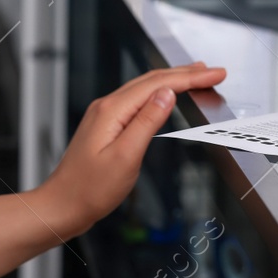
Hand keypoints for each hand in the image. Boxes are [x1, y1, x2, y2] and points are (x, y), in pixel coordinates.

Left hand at [31, 62, 226, 239]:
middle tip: (214, 72)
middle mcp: (107, 106)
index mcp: (112, 110)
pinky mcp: (106, 125)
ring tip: (196, 76)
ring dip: (173, 80)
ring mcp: (105, 114)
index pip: (159, 84)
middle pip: (152, 80)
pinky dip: (158, 93)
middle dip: (186, 73)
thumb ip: (147, 123)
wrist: (62, 205)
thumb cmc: (90, 189)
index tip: (215, 74)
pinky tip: (166, 95)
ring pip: (145, 88)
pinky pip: (137, 100)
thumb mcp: (125, 158)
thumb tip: (167, 95)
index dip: (190, 77)